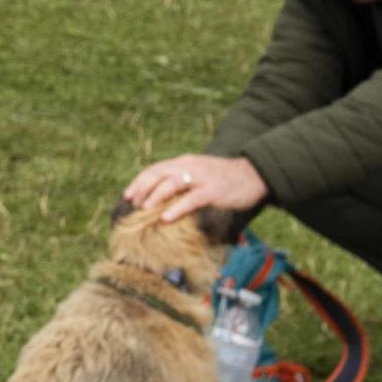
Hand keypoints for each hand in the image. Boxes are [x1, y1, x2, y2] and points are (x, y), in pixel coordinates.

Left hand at [124, 152, 264, 220]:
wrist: (254, 175)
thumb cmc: (224, 178)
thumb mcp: (200, 174)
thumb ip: (183, 181)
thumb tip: (164, 197)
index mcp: (184, 162)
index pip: (155, 169)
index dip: (140, 181)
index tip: (128, 194)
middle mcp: (189, 166)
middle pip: (158, 173)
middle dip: (142, 188)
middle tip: (131, 203)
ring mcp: (201, 178)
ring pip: (172, 183)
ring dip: (155, 196)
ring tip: (144, 209)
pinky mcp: (213, 191)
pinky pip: (191, 199)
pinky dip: (177, 208)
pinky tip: (167, 218)